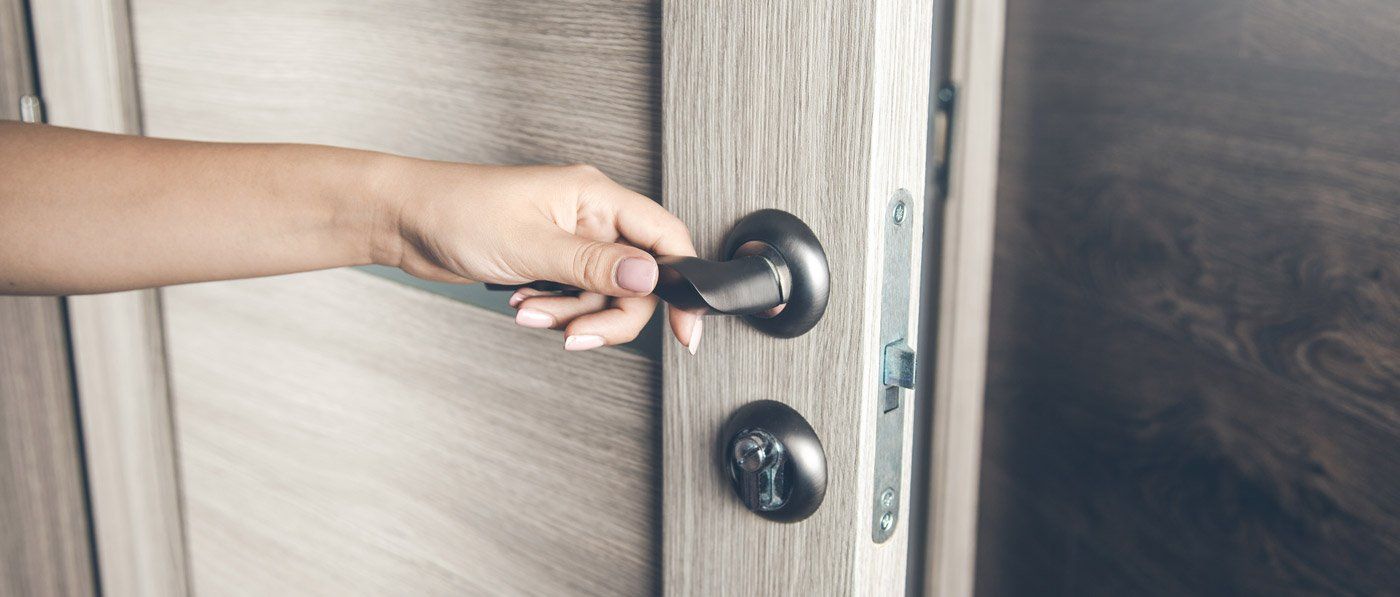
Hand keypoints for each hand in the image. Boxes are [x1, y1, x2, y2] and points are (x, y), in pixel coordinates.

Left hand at [375, 161, 701, 351]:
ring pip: (603, 295)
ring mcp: (571, 240)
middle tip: (576, 335)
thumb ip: (595, 266)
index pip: (664, 238)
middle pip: (636, 281)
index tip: (687, 328)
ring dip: (571, 314)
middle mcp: (590, 216)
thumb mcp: (532, 245)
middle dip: (606, 314)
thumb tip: (649, 278)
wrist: (404, 220)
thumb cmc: (456, 210)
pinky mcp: (551, 261)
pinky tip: (522, 303)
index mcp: (596, 196)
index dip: (681, 284)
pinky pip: (574, 297)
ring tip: (530, 311)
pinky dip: (554, 310)